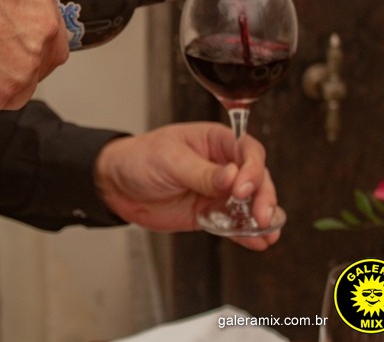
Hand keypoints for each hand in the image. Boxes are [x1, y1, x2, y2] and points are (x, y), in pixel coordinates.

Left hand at [95, 122, 280, 250]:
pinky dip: (245, 233)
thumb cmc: (139, 159)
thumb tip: (232, 176)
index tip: (243, 188)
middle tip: (262, 216)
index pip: (246, 151)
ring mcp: (216, 191)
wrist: (115, 186)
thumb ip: (201, 172)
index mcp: (214, 141)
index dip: (252, 169)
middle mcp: (221, 165)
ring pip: (249, 203)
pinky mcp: (208, 213)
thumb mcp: (169, 160)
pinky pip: (233, 223)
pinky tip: (257, 242)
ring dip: (261, 218)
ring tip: (267, 233)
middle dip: (263, 197)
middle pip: (255, 179)